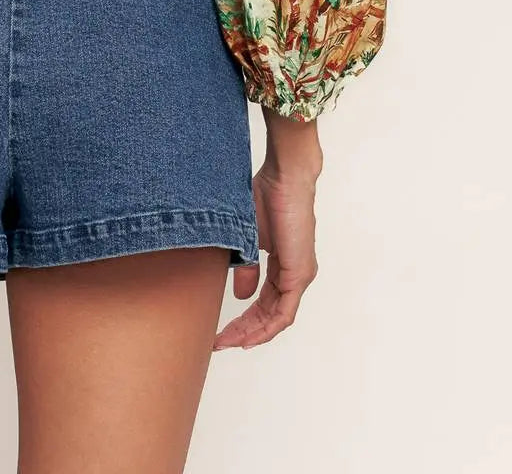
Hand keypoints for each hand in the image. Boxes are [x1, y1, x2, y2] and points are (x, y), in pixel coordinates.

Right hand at [213, 161, 319, 349]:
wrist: (286, 177)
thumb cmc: (267, 195)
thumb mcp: (249, 238)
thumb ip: (246, 267)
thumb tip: (240, 295)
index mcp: (284, 265)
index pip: (264, 301)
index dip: (244, 319)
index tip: (222, 330)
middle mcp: (295, 275)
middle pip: (269, 314)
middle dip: (243, 331)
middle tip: (220, 342)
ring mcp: (300, 276)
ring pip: (276, 318)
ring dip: (251, 333)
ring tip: (227, 342)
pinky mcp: (300, 274)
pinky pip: (284, 312)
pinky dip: (266, 328)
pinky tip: (248, 337)